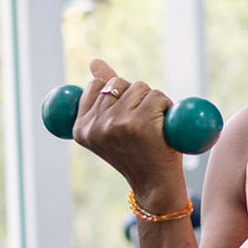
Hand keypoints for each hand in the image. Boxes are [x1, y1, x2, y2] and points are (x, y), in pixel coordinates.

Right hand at [70, 59, 185, 211]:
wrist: (155, 185)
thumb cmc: (136, 154)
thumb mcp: (112, 125)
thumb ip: (102, 93)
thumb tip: (94, 61)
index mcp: (81, 128)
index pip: (96, 86)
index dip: (116, 96)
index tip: (124, 119)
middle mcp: (95, 126)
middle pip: (119, 83)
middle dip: (134, 97)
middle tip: (139, 126)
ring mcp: (117, 124)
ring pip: (140, 87)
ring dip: (152, 101)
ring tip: (152, 128)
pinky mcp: (141, 123)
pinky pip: (158, 96)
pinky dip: (166, 107)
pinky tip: (163, 129)